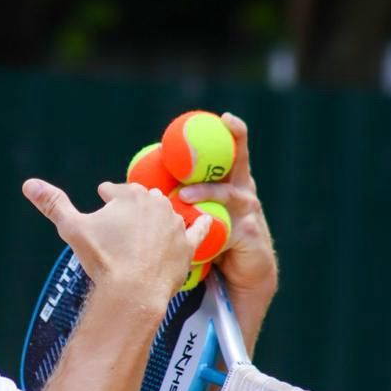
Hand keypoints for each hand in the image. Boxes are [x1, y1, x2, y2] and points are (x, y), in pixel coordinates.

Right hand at [23, 177, 210, 308]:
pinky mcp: (188, 245)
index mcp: (130, 195)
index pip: (116, 190)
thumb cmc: (102, 259)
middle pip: (143, 199)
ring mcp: (175, 225)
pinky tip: (206, 220)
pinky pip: (200, 230)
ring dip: (159, 218)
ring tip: (149, 229)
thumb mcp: (72, 228)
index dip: (107, 196)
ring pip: (167, 214)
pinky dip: (202, 226)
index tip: (103, 199)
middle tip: (123, 221)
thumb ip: (52, 203)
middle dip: (133, 206)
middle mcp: (156, 204)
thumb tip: (28, 183)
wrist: (132, 291)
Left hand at [175, 112, 277, 300]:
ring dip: (205, 194)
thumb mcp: (199, 214)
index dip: (234, 132)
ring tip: (183, 197)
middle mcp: (244, 191)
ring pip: (227, 195)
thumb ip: (180, 197)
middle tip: (223, 130)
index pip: (233, 152)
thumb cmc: (215, 237)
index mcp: (231, 182)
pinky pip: (225, 229)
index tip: (224, 117)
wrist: (242, 273)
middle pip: (242, 160)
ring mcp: (249, 211)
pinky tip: (194, 236)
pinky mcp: (249, 233)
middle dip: (236, 141)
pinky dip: (207, 233)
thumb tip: (140, 186)